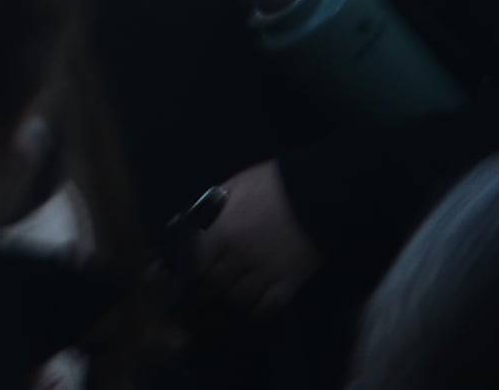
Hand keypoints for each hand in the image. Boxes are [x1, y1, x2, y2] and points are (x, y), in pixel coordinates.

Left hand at [195, 163, 319, 309]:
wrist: (318, 196)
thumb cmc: (271, 186)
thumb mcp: (232, 187)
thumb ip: (205, 207)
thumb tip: (179, 222)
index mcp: (222, 232)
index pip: (195, 261)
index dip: (189, 268)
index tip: (187, 271)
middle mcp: (239, 256)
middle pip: (214, 284)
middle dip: (207, 288)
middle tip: (206, 288)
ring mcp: (265, 272)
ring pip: (238, 299)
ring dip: (230, 300)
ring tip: (229, 297)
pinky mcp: (289, 283)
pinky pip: (268, 307)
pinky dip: (257, 312)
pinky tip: (253, 309)